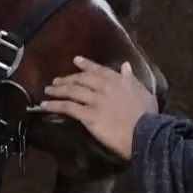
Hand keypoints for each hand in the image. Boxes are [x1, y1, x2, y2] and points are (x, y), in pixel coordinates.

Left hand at [40, 56, 157, 158]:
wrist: (144, 132)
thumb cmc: (148, 115)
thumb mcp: (145, 93)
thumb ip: (132, 79)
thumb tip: (126, 66)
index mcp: (119, 80)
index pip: (99, 69)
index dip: (86, 64)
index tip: (76, 60)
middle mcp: (104, 87)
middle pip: (81, 79)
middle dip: (67, 79)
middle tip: (56, 80)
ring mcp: (95, 100)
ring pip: (72, 91)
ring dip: (57, 90)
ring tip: (47, 91)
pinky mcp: (87, 115)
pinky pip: (67, 108)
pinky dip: (54, 105)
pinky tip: (44, 105)